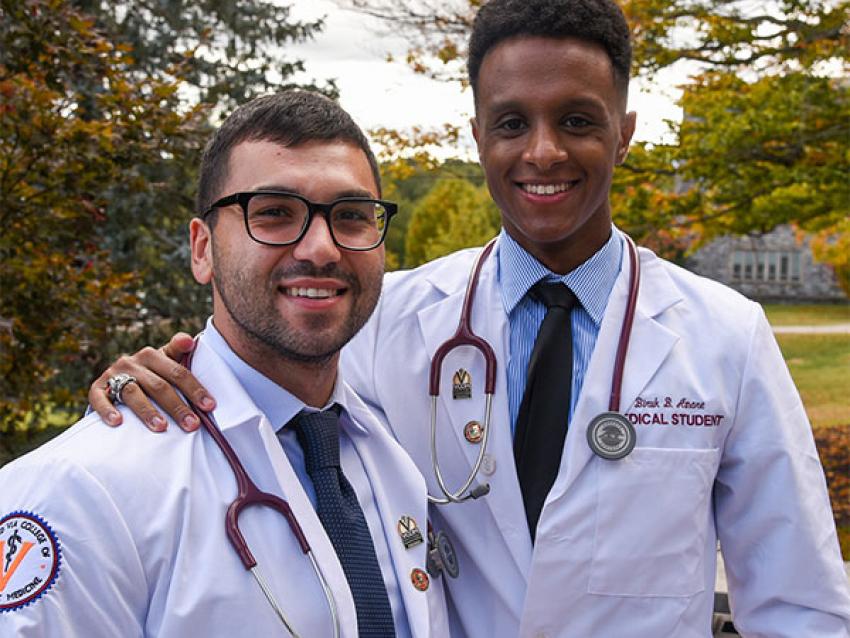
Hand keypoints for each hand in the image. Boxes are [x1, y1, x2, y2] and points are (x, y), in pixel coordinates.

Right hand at [89, 332, 215, 431]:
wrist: (116, 380)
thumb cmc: (151, 373)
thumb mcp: (166, 362)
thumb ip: (180, 352)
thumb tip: (191, 340)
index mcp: (153, 354)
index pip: (178, 372)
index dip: (195, 389)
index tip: (209, 406)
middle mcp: (132, 362)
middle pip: (158, 385)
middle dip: (177, 406)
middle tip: (192, 425)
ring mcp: (113, 375)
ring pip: (132, 393)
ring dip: (147, 411)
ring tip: (161, 428)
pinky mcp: (97, 388)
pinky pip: (100, 399)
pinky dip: (108, 410)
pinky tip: (118, 422)